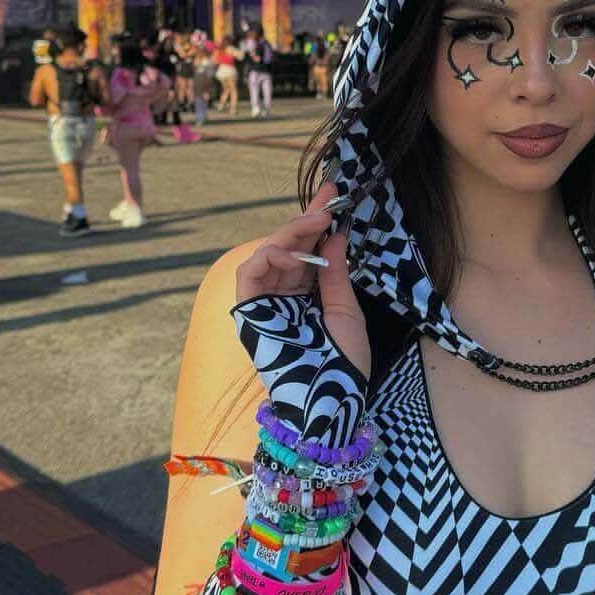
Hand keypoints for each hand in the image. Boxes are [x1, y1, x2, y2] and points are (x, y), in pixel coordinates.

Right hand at [235, 181, 370, 380]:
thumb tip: (334, 235)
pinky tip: (295, 249)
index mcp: (303, 297)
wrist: (332, 399)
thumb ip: (334, 273)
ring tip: (317, 219)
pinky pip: (249, 274)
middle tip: (329, 196)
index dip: (316, 224)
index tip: (336, 198)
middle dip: (306, 219)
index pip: (305, 253)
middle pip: (286, 248)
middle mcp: (280, 297)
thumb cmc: (343, 363)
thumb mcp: (345, 310)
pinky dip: (269, 254)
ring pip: (267, 254)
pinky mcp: (250, 314)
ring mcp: (264, 305)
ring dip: (290, 232)